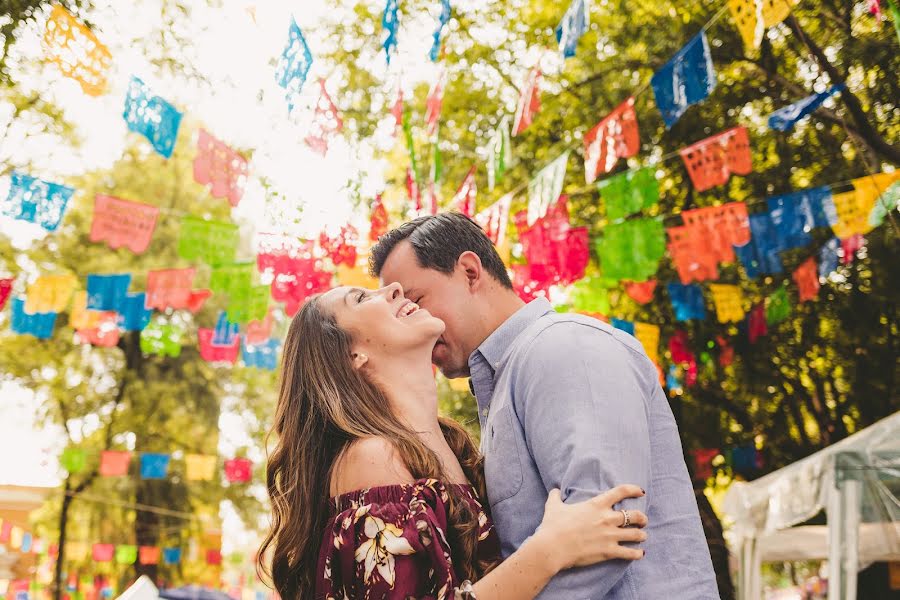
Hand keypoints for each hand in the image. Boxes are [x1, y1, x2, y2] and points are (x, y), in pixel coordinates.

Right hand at [531, 485, 647, 570]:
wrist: (552, 547)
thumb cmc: (553, 526)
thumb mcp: (553, 507)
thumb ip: (555, 497)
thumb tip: (554, 489)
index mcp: (596, 505)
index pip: (620, 492)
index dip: (633, 490)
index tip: (640, 491)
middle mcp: (607, 518)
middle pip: (634, 515)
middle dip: (642, 518)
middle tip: (643, 520)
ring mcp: (610, 536)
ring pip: (636, 534)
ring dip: (641, 535)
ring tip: (642, 536)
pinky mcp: (609, 551)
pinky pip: (630, 553)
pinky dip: (637, 554)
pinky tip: (640, 554)